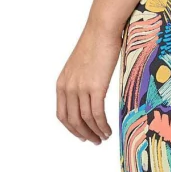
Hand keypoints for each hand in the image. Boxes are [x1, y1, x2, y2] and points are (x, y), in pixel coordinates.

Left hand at [56, 21, 120, 143]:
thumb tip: (89, 98)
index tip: (82, 136)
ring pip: (85, 120)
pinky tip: (108, 130)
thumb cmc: (95, 45)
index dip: (72, 130)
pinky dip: (102, 126)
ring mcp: (80, 88)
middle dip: (84, 134)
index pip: (62, 115)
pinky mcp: (95, 87)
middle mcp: (68, 87)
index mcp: (62, 83)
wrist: (101, 30)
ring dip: (95, 132)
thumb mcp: (80, 67)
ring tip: (104, 137)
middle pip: (73, 121)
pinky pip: (97, 114)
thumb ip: (79, 83)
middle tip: (96, 141)